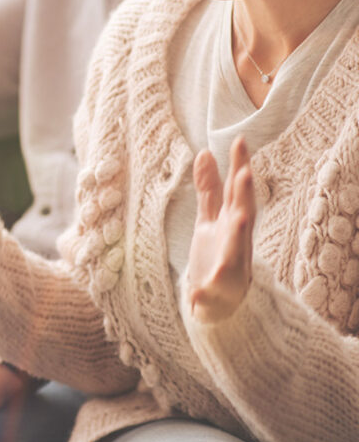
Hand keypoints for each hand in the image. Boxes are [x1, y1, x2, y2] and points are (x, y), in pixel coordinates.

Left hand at [186, 136, 255, 322]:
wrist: (222, 300)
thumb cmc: (219, 253)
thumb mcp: (211, 217)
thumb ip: (209, 188)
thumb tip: (205, 152)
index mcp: (233, 222)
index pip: (237, 190)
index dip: (239, 166)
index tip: (240, 141)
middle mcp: (236, 241)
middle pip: (243, 213)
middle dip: (245, 194)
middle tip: (246, 172)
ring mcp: (230, 266)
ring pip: (235, 249)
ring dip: (238, 234)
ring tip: (240, 218)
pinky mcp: (216, 291)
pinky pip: (210, 292)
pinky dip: (203, 292)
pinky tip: (195, 293)